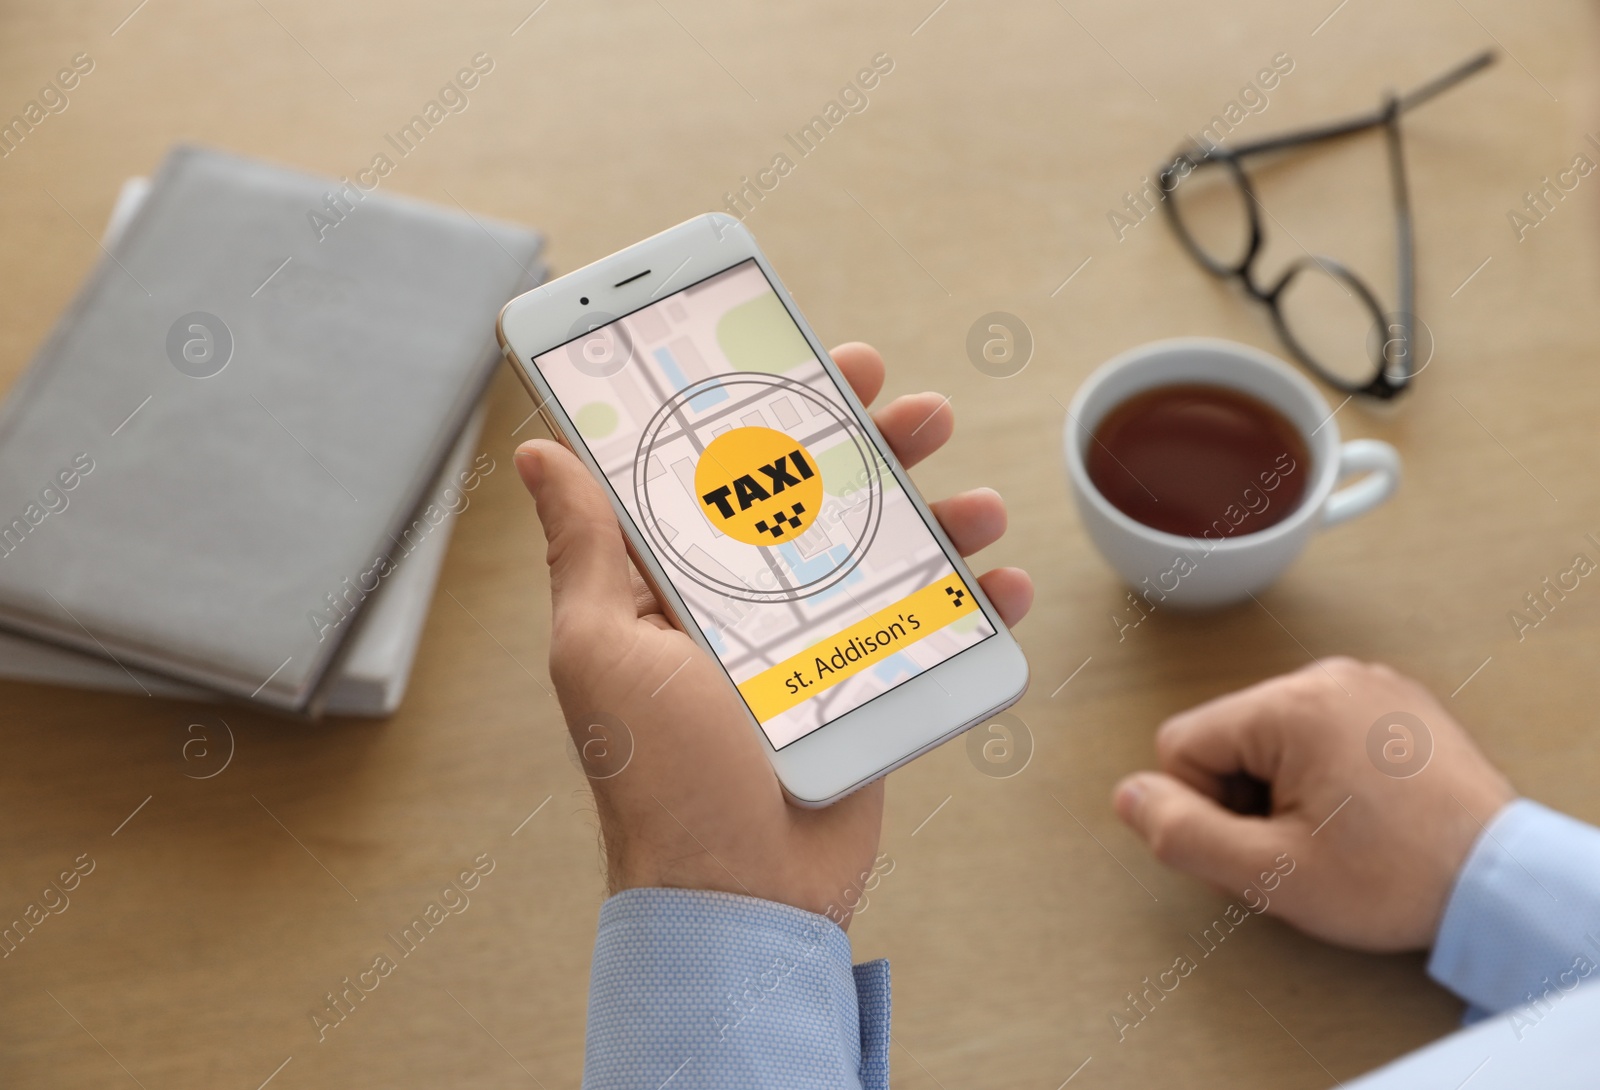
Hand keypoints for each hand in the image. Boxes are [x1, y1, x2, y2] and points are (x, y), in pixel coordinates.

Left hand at [515, 342, 1032, 927]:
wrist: (738, 893)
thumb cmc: (657, 775)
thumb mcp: (602, 648)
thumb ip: (585, 548)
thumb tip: (540, 452)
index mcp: (674, 580)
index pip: (720, 468)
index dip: (763, 406)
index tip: (804, 356)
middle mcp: (745, 601)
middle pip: (817, 493)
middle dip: (870, 441)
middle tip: (914, 407)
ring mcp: (813, 643)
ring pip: (885, 549)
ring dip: (940, 513)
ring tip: (976, 503)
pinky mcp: (866, 686)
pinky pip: (929, 628)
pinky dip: (974, 604)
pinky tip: (1002, 582)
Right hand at [1112, 657, 1515, 951]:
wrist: (1504, 885)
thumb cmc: (1399, 879)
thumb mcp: (1272, 875)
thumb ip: (1183, 833)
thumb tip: (1129, 796)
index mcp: (1292, 705)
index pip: (1182, 745)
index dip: (1204, 808)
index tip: (1262, 843)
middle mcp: (1329, 676)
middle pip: (1228, 737)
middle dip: (1246, 796)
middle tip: (1303, 846)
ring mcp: (1368, 684)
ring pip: (1271, 736)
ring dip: (1284, 786)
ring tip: (1339, 830)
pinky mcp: (1396, 701)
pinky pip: (1320, 729)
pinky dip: (1326, 771)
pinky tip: (1363, 810)